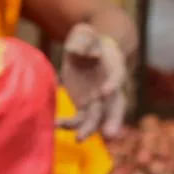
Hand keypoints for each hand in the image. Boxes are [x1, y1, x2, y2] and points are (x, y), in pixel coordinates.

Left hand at [57, 23, 127, 140]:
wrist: (86, 50)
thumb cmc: (88, 40)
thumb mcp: (86, 34)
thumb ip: (86, 40)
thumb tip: (87, 54)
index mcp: (114, 67)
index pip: (117, 76)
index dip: (113, 84)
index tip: (105, 91)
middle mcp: (110, 88)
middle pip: (115, 106)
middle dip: (113, 121)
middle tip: (111, 135)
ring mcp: (98, 100)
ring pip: (97, 118)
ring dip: (89, 130)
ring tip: (79, 139)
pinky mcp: (84, 106)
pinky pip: (78, 119)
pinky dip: (69, 124)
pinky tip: (56, 124)